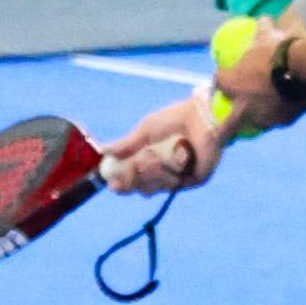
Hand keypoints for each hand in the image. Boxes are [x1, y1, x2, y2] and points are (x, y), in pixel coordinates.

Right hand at [102, 86, 237, 195]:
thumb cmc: (175, 119)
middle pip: (140, 188)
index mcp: (152, 161)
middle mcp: (165, 173)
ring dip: (152, 169)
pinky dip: (172, 165)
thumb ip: (126, 145)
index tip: (112, 184)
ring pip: (153, 188)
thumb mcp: (145, 131)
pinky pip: (173, 183)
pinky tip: (181, 151)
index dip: (122, 185)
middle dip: (135, 175)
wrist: (201, 115)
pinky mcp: (194, 180)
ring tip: (161, 152)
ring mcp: (180, 178)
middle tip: (138, 161)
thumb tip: (104, 151)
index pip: (133, 182)